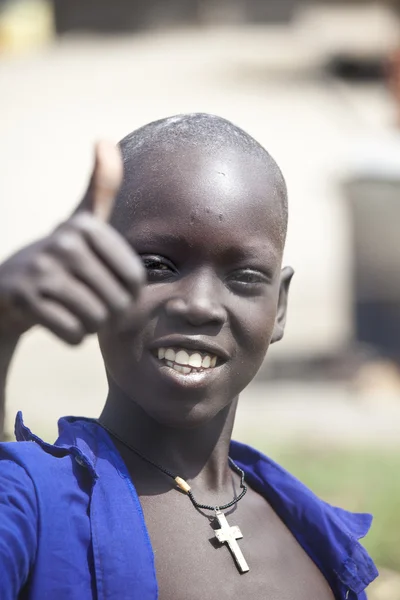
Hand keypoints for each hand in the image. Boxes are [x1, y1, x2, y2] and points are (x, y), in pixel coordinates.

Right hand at [0, 142, 144, 343]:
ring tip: (76, 310)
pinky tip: (61, 322)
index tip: (108, 287)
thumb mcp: (82, 221)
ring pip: (96, 319)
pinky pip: (73, 334)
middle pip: (118, 302)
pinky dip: (72, 337)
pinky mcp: (26, 298)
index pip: (135, 279)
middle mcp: (64, 241)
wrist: (8, 287)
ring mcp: (42, 269)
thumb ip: (101, 186)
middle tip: (89, 303)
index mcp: (86, 225)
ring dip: (90, 325)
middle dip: (108, 313)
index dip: (128, 294)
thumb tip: (104, 139)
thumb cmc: (60, 256)